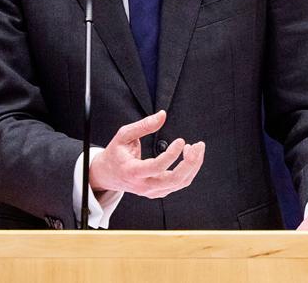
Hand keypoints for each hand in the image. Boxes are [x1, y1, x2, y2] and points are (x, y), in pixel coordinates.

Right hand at [88, 110, 205, 198]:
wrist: (108, 175)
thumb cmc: (116, 153)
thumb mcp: (124, 135)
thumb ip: (143, 125)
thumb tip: (163, 114)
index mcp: (132, 172)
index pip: (157, 167)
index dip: (172, 154)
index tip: (181, 140)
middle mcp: (144, 186)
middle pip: (174, 180)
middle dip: (191, 163)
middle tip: (199, 145)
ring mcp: (152, 191)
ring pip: (180, 183)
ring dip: (193, 165)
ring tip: (197, 147)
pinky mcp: (158, 192)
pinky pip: (179, 184)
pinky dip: (189, 170)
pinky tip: (189, 155)